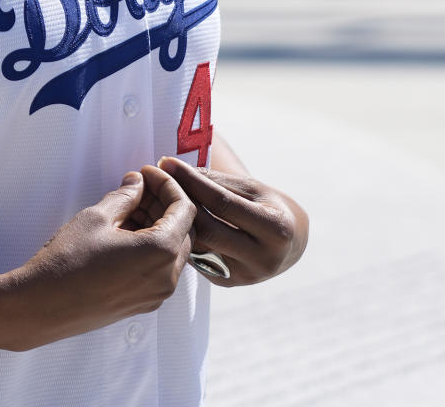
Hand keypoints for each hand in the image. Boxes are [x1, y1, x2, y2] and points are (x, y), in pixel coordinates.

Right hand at [4, 165, 195, 347]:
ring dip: (157, 223)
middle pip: (184, 230)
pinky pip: (159, 268)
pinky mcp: (142, 303)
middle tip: (139, 186)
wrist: (42, 307)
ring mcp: (155, 295)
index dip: (168, 185)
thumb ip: (125, 196)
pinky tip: (125, 230)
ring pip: (172, 250)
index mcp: (160, 253)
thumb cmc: (67, 262)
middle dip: (165, 203)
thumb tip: (137, 182)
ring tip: (128, 206)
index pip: (184, 208)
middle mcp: (166, 277)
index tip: (148, 172)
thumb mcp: (97, 217)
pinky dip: (150, 245)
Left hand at [154, 156, 307, 288]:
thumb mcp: (251, 188)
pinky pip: (199, 256)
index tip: (167, 163)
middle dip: (179, 202)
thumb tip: (175, 168)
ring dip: (175, 220)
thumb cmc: (267, 205)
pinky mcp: (228, 282)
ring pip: (199, 245)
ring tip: (155, 195)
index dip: (193, 182)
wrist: (288, 242)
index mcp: (275, 229)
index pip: (223, 204)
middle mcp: (263, 259)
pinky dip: (183, 236)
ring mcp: (245, 276)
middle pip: (208, 229)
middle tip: (156, 180)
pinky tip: (167, 218)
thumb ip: (217, 181)